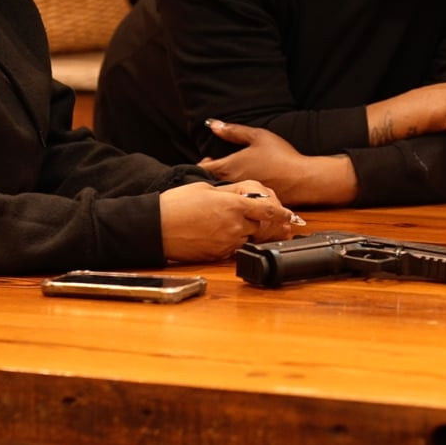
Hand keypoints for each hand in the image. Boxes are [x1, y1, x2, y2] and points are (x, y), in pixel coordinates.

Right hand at [158, 180, 295, 262]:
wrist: (155, 228)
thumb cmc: (176, 204)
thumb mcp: (206, 189)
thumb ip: (230, 193)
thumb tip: (243, 195)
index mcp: (234, 205)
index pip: (268, 210)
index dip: (282, 213)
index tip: (290, 214)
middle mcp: (235, 226)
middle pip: (261, 226)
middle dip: (260, 222)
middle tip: (250, 216)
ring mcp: (226, 243)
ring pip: (248, 238)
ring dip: (245, 232)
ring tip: (226, 224)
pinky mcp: (217, 255)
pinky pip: (233, 248)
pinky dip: (232, 241)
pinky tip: (217, 233)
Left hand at [200, 119, 358, 205]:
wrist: (302, 179)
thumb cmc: (281, 156)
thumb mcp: (257, 136)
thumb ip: (233, 131)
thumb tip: (213, 124)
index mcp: (228, 167)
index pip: (200, 169)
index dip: (200, 164)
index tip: (209, 159)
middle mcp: (230, 183)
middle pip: (207, 183)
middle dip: (209, 175)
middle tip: (219, 167)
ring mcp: (240, 196)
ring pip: (221, 193)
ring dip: (221, 185)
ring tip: (232, 177)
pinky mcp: (250, 204)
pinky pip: (235, 200)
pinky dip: (235, 195)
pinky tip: (245, 188)